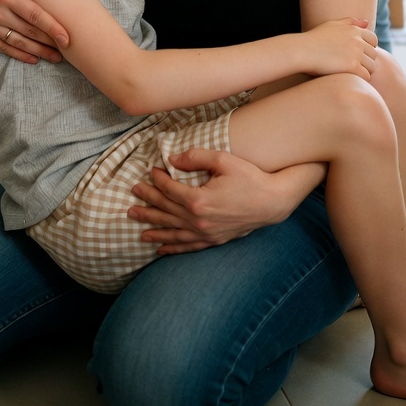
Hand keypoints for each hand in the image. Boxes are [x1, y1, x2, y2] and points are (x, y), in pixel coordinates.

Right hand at [0, 0, 69, 62]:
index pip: (34, 15)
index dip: (52, 28)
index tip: (67, 38)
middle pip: (28, 32)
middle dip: (49, 43)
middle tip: (68, 50)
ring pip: (18, 43)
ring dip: (38, 52)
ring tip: (56, 58)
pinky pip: (4, 47)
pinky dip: (19, 55)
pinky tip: (34, 59)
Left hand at [128, 148, 303, 252]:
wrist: (272, 202)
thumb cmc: (250, 178)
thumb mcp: (223, 160)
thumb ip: (196, 157)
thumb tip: (173, 159)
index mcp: (198, 200)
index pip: (169, 189)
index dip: (157, 179)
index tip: (150, 171)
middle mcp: (198, 220)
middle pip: (166, 211)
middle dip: (147, 202)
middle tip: (132, 196)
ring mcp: (206, 233)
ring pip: (172, 231)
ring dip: (153, 227)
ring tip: (136, 224)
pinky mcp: (214, 240)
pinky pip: (187, 246)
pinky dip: (172, 248)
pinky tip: (159, 249)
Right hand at [306, 17, 377, 79]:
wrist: (302, 51)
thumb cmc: (314, 38)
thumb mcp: (332, 25)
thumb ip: (350, 22)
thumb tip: (367, 22)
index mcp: (354, 30)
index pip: (373, 40)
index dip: (367, 49)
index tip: (356, 55)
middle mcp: (358, 40)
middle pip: (373, 55)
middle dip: (365, 61)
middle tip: (350, 66)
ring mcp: (356, 53)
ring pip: (372, 67)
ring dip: (364, 71)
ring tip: (349, 73)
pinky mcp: (352, 66)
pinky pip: (366, 76)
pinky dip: (360, 79)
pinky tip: (349, 78)